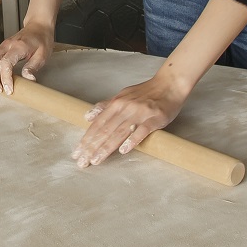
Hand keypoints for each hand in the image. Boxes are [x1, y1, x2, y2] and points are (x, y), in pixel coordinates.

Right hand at [0, 23, 53, 94]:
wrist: (38, 26)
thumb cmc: (41, 40)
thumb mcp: (42, 55)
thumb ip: (33, 67)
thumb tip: (28, 79)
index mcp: (19, 47)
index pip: (6, 63)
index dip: (5, 78)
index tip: (9, 89)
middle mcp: (7, 45)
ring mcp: (1, 46)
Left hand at [71, 73, 190, 167]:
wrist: (169, 84)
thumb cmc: (145, 92)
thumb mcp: (122, 95)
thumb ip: (105, 106)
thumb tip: (87, 117)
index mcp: (116, 103)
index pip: (97, 124)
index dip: (86, 139)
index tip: (77, 152)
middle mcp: (125, 108)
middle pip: (105, 130)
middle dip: (92, 147)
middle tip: (82, 162)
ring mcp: (140, 113)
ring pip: (119, 133)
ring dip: (106, 147)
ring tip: (96, 160)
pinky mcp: (154, 118)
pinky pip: (141, 131)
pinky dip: (132, 140)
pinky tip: (123, 151)